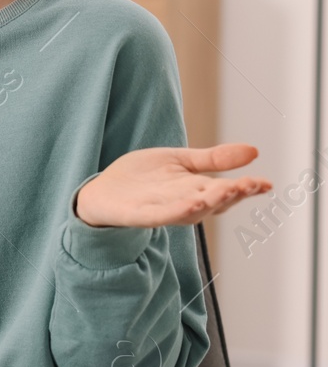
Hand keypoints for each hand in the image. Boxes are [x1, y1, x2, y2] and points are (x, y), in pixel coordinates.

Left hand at [74, 142, 272, 227]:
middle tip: (249, 184)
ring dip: (209, 202)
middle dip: (232, 194)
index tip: (265, 183)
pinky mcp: (139, 215)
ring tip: (226, 189)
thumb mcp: (181, 160)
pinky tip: (192, 204)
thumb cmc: (142, 178)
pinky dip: (177, 211)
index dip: (246, 188)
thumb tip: (254, 150)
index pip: (227, 191)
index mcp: (196, 190)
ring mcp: (162, 211)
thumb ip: (213, 159)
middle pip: (213, 202)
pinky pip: (161, 216)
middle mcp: (184, 204)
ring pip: (191, 210)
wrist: (101, 191)